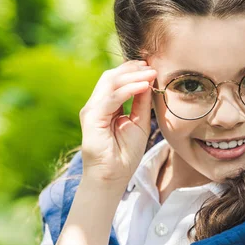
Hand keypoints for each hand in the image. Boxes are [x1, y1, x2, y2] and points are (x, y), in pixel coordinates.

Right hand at [79, 59, 156, 188]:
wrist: (112, 177)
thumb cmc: (125, 154)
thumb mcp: (138, 123)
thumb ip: (141, 103)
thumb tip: (149, 81)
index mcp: (104, 106)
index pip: (115, 81)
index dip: (132, 71)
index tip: (151, 68)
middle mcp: (96, 105)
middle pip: (111, 77)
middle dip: (132, 69)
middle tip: (152, 66)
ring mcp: (92, 110)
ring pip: (110, 83)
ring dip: (133, 76)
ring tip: (151, 74)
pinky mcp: (92, 118)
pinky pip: (112, 97)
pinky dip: (129, 89)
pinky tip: (143, 86)